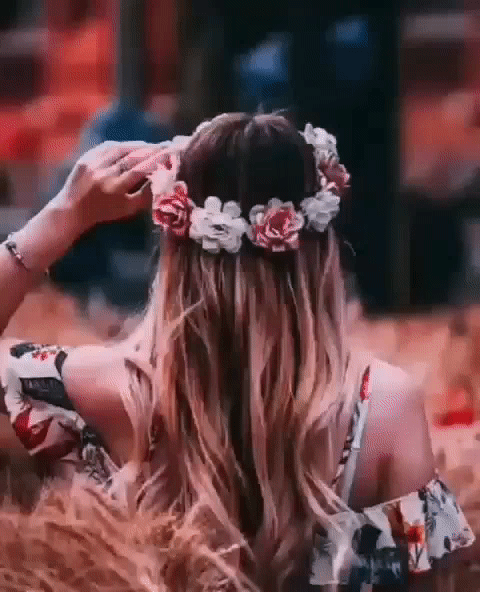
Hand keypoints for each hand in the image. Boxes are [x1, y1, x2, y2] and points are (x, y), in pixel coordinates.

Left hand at [51, 141, 169, 232]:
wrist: (72, 210)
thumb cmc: (104, 212)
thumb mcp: (128, 209)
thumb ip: (145, 196)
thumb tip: (162, 180)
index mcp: (116, 189)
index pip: (140, 170)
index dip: (157, 160)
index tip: (171, 153)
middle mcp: (105, 174)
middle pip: (132, 157)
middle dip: (151, 150)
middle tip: (166, 145)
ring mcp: (94, 164)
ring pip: (120, 149)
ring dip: (138, 145)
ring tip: (152, 146)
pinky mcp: (86, 158)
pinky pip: (107, 147)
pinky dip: (122, 145)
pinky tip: (132, 145)